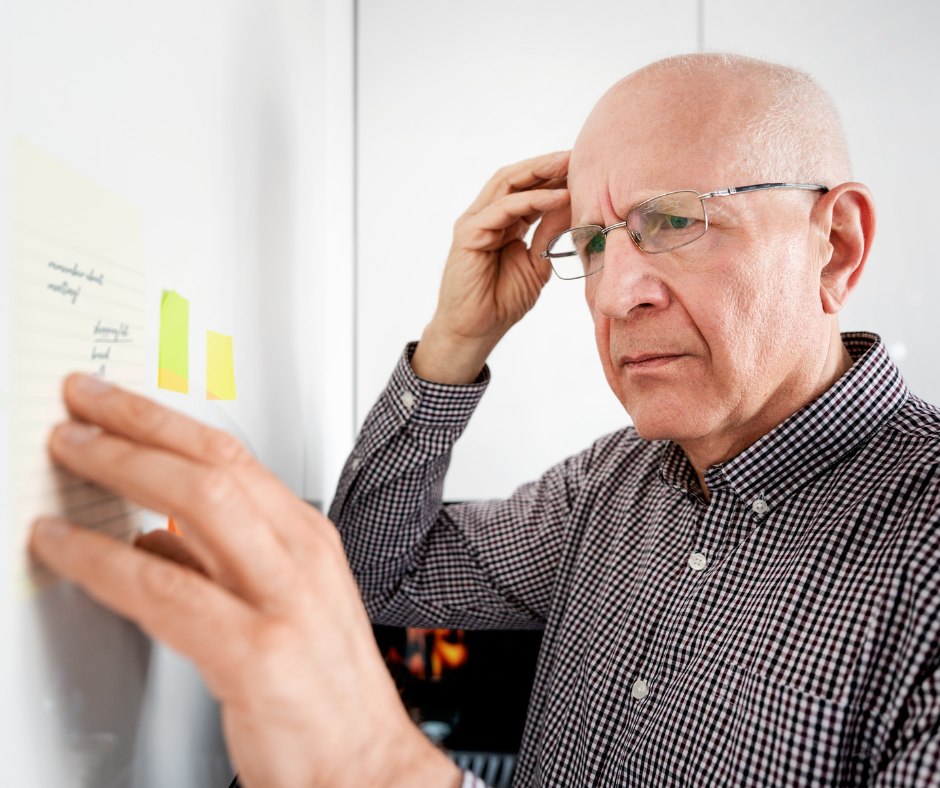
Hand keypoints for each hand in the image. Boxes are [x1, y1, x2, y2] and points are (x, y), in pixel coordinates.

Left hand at [29, 374, 461, 787]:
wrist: (364, 765)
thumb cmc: (324, 689)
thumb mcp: (281, 603)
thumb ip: (217, 564)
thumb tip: (150, 535)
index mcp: (308, 538)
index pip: (231, 456)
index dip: (164, 420)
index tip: (115, 402)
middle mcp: (301, 556)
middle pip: (214, 464)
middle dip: (138, 424)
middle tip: (80, 407)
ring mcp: (284, 601)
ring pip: (197, 505)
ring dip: (121, 469)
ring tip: (69, 455)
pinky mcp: (257, 654)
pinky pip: (165, 591)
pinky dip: (104, 561)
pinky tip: (67, 549)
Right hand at [411, 151, 570, 383]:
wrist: (477, 330)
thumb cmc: (502, 301)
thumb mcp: (537, 262)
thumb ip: (551, 232)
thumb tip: (575, 204)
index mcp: (503, 222)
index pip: (528, 189)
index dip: (554, 176)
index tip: (584, 167)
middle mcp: (486, 217)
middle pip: (516, 178)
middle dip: (547, 164)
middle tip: (577, 154)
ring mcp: (475, 223)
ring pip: (507, 185)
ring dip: (540, 172)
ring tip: (569, 164)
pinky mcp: (468, 234)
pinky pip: (503, 209)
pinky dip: (531, 200)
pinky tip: (558, 197)